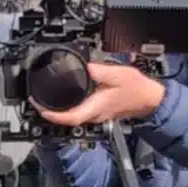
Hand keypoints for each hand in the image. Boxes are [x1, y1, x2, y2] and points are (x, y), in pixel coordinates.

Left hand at [36, 62, 165, 125]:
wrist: (150, 99)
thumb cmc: (138, 89)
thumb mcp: (119, 74)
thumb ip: (100, 71)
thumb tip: (86, 66)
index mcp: (97, 106)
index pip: (71, 117)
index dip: (53, 115)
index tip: (41, 108)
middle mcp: (95, 114)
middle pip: (68, 119)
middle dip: (50, 113)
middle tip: (37, 102)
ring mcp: (97, 115)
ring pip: (73, 117)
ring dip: (58, 112)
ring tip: (45, 102)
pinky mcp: (99, 112)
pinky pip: (79, 113)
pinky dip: (68, 109)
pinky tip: (64, 101)